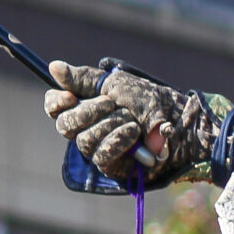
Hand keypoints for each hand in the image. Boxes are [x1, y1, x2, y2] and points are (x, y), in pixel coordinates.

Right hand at [43, 60, 217, 183]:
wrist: (181, 122)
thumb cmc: (152, 101)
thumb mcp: (117, 85)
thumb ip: (85, 79)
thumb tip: (52, 67)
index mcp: (86, 105)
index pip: (55, 107)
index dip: (56, 102)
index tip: (69, 96)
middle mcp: (89, 128)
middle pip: (65, 125)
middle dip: (88, 112)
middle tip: (111, 104)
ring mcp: (100, 148)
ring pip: (84, 141)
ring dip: (110, 125)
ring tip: (133, 121)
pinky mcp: (114, 166)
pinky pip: (101, 156)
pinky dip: (117, 141)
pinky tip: (134, 134)